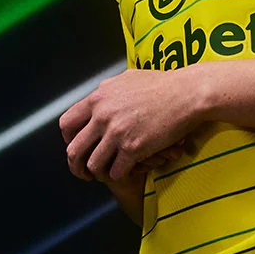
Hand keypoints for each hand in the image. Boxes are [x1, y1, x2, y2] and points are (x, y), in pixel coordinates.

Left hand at [59, 68, 203, 181]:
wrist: (187, 93)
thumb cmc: (164, 84)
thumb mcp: (128, 78)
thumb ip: (109, 90)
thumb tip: (100, 95)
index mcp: (98, 98)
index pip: (67, 123)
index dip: (69, 139)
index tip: (77, 145)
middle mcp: (102, 115)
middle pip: (74, 149)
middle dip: (76, 165)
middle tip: (83, 171)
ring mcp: (116, 133)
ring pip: (93, 164)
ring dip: (98, 173)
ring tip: (106, 174)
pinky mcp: (133, 147)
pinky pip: (116, 171)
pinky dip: (120, 175)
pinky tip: (127, 171)